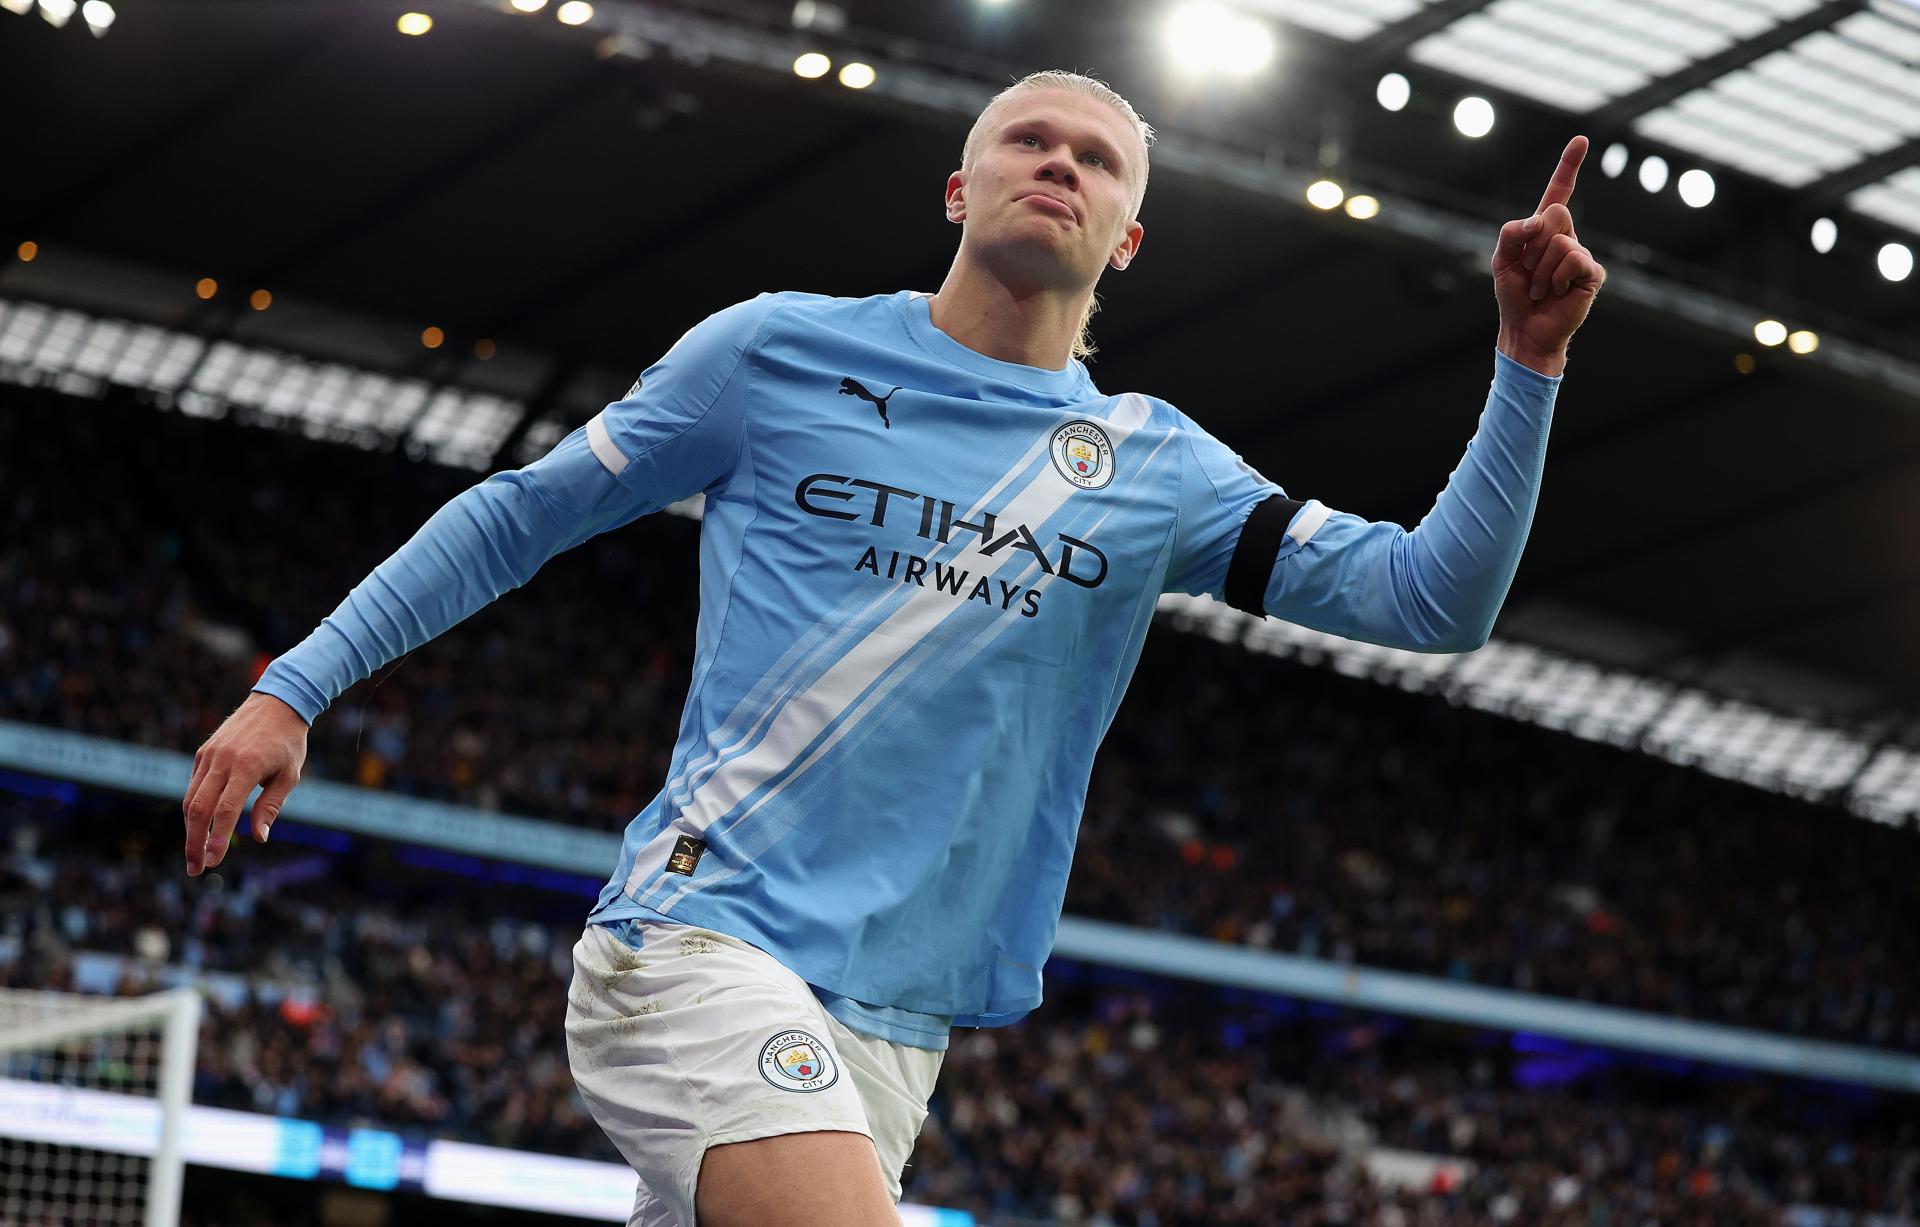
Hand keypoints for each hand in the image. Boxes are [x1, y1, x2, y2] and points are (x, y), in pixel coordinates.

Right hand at [183, 692, 308, 874]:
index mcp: (247, 766)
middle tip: (196, 869)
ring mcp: (209, 755)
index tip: (214, 862)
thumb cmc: (289, 742)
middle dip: (195, 842)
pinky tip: (198, 827)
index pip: (226, 810)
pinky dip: (193, 808)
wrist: (277, 703)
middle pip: (199, 808)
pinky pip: (194, 785)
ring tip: (195, 855)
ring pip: (191, 798)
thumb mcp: (290, 775)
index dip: (217, 838)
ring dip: (190, 829)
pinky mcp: (203, 752)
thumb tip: (260, 837)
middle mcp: (223, 760)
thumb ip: (272, 805)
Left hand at [1492, 136, 1605, 375]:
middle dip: (1534, 245)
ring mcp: (1581, 253)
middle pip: (1556, 213)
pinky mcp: (1592, 272)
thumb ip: (1511, 234)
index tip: (1581, 139)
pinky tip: (1557, 292)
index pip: (1559, 191)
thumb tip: (1537, 221)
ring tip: (1541, 288)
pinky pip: (1573, 258)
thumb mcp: (1501, 261)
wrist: (1524, 329)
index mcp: (1545, 230)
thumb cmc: (1515, 296)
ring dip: (1541, 270)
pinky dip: (1556, 277)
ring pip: (1561, 241)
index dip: (1569, 166)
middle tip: (1530, 271)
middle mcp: (1567, 236)